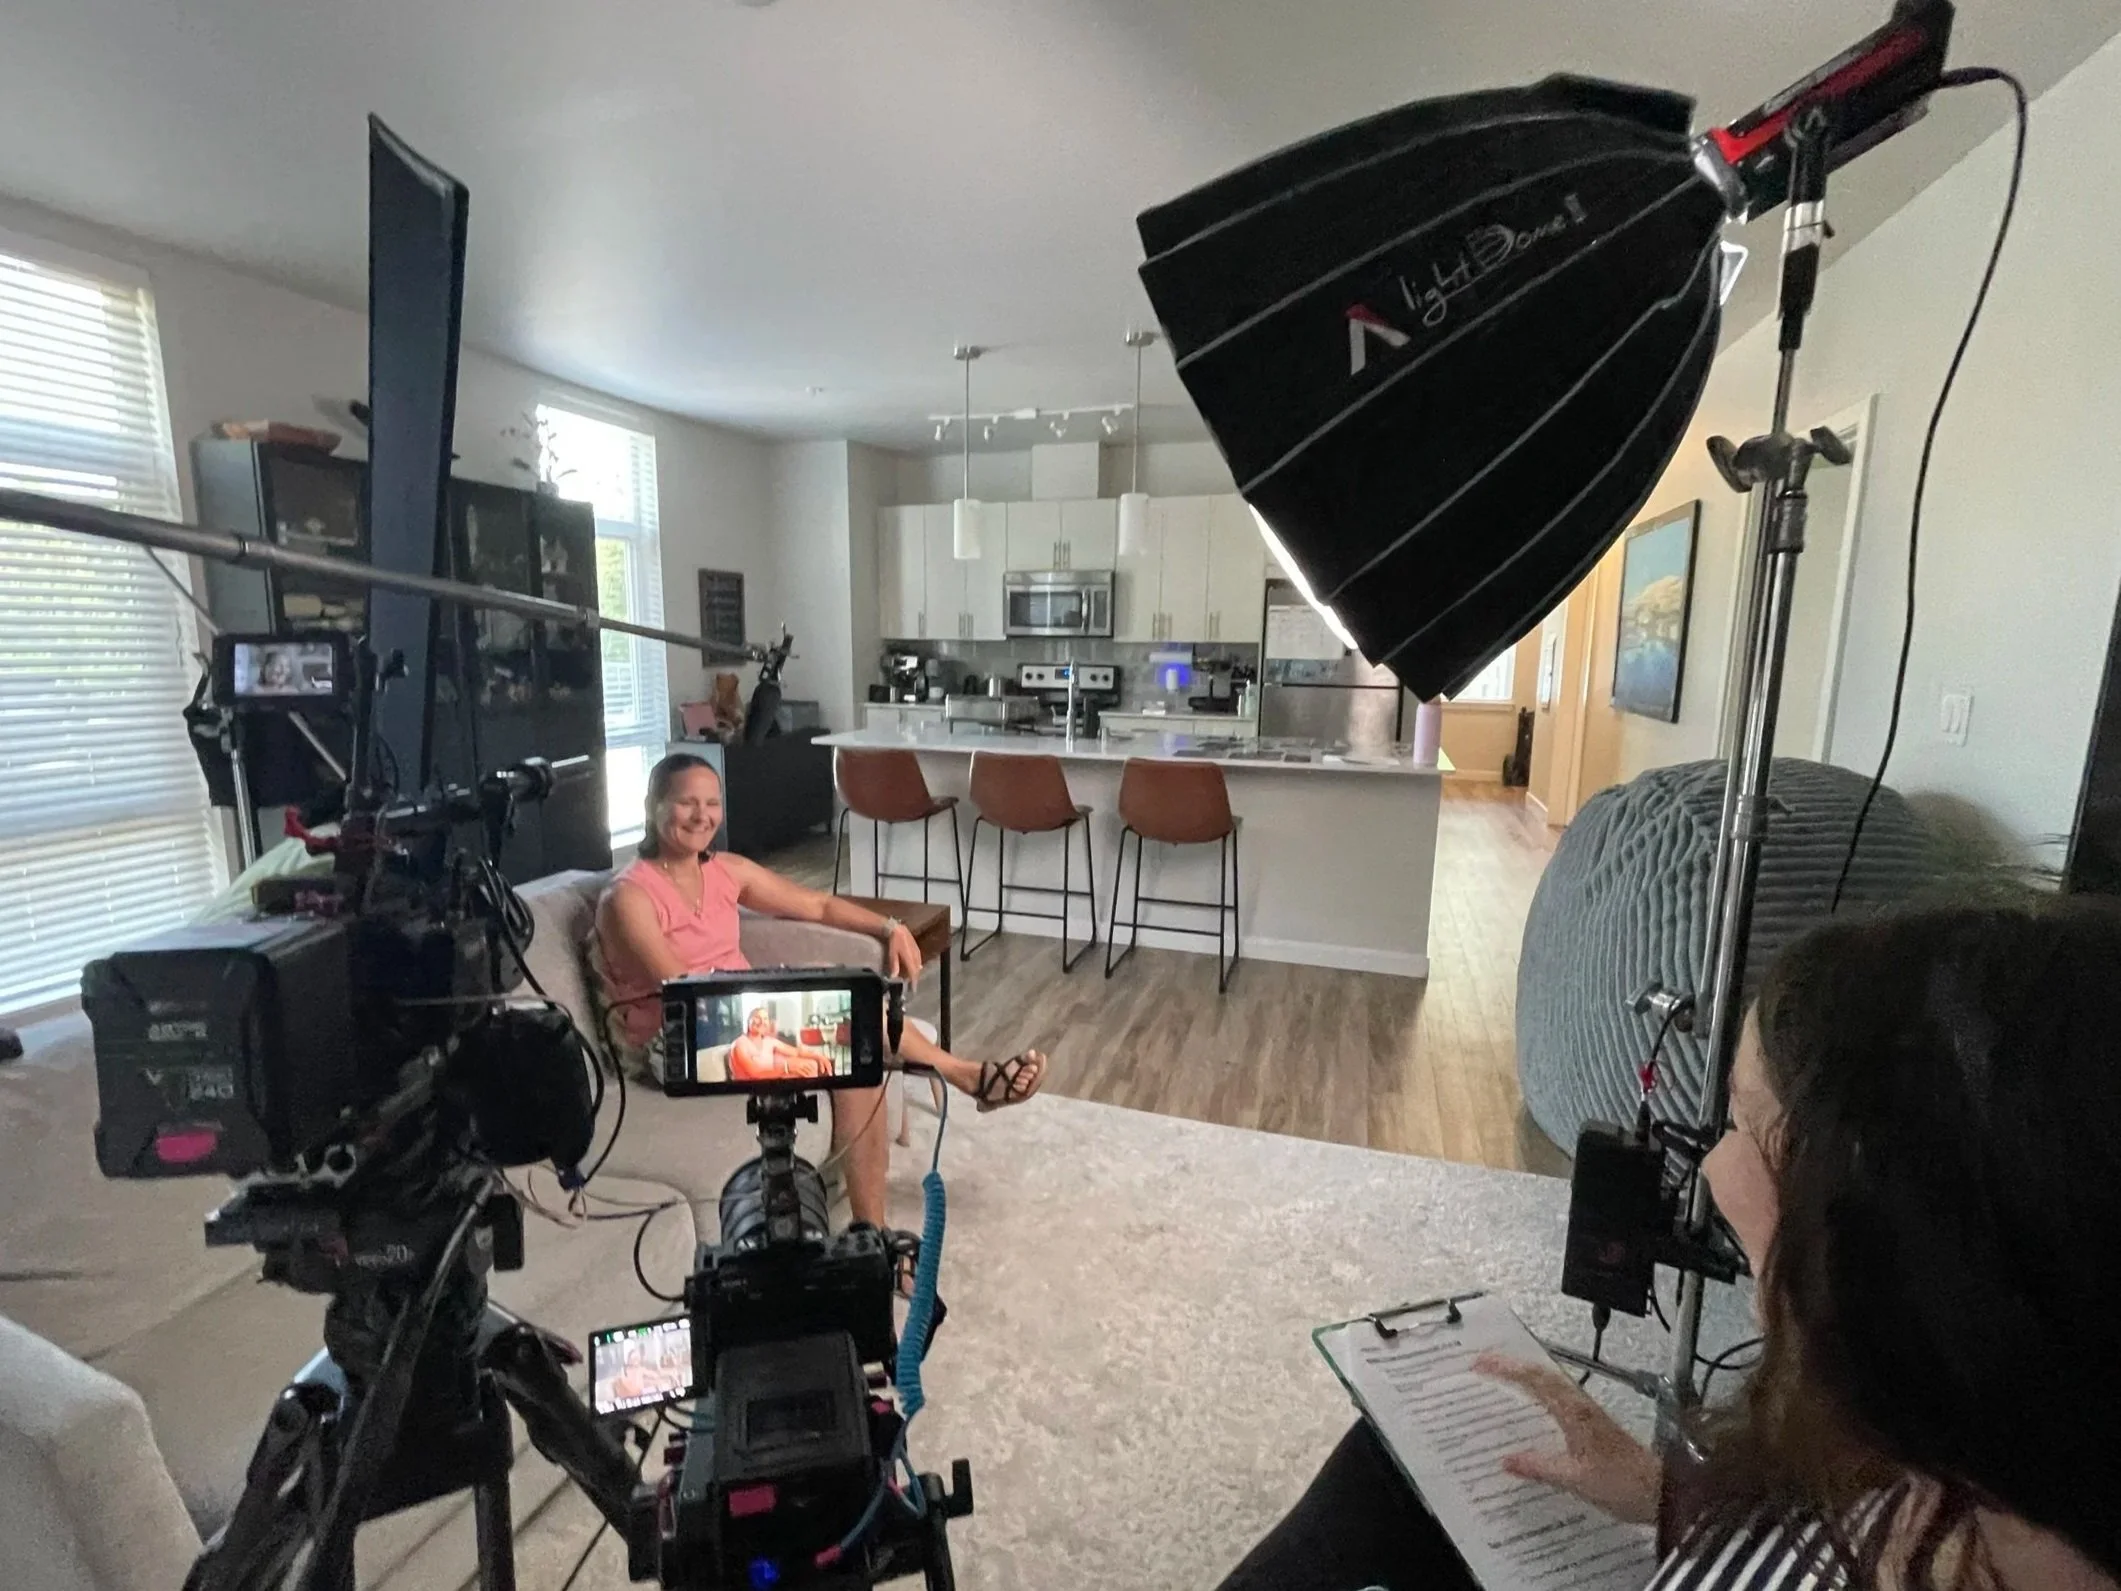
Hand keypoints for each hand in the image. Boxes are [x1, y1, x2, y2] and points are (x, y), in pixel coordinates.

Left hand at [884, 923, 923, 984]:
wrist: (898, 928)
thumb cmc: (894, 941)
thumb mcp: (892, 953)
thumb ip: (894, 965)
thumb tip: (894, 976)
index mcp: (910, 958)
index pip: (913, 973)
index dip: (913, 982)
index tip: (912, 990)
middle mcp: (916, 956)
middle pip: (917, 970)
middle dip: (914, 978)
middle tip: (911, 985)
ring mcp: (917, 952)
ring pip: (918, 965)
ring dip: (915, 972)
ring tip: (912, 977)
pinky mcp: (917, 948)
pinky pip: (918, 960)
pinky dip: (916, 965)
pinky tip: (915, 966)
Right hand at [1472, 1353, 1661, 1525]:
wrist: (1663, 1492)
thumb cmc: (1623, 1484)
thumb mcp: (1575, 1479)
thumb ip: (1540, 1467)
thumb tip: (1506, 1460)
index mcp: (1574, 1413)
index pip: (1535, 1380)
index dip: (1506, 1368)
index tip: (1481, 1362)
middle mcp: (1581, 1406)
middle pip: (1542, 1374)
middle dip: (1512, 1365)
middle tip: (1483, 1362)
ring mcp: (1589, 1414)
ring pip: (1551, 1384)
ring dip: (1525, 1376)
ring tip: (1500, 1377)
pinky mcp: (1594, 1425)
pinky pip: (1559, 1399)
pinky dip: (1539, 1393)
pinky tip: (1531, 1406)